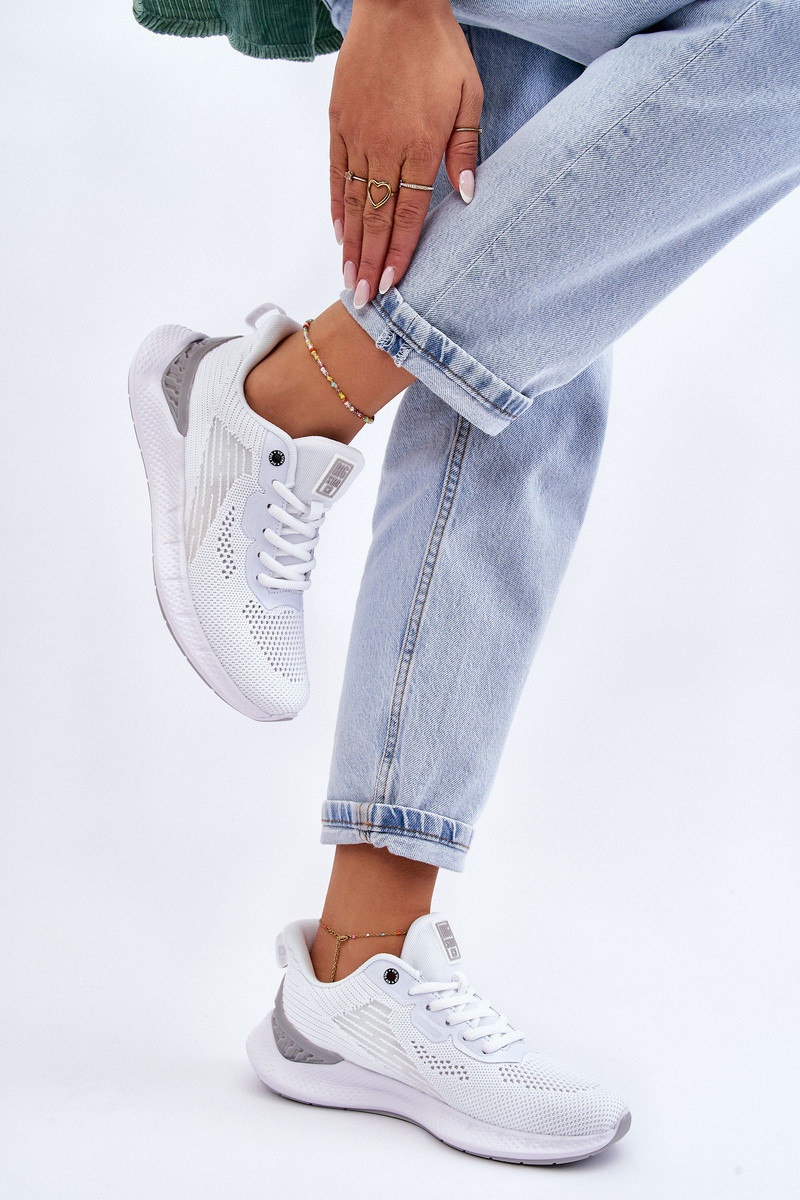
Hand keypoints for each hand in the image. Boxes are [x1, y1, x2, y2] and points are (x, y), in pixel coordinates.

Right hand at [329, 0, 482, 306]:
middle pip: (377, 217)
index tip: (392, 284)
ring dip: (351, 245)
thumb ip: (465, 147)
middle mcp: (385, 147)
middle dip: (370, 262)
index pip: (409, 213)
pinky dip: (337, 206)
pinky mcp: (339, 123)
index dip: (400, 252)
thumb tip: (465, 195)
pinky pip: (336, 174)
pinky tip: (339, 232)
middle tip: (364, 300)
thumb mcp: (469, 94)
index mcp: (419, 144)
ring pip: (354, 203)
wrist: (397, 4)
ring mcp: (357, 136)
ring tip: (348, 279)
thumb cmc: (438, 48)